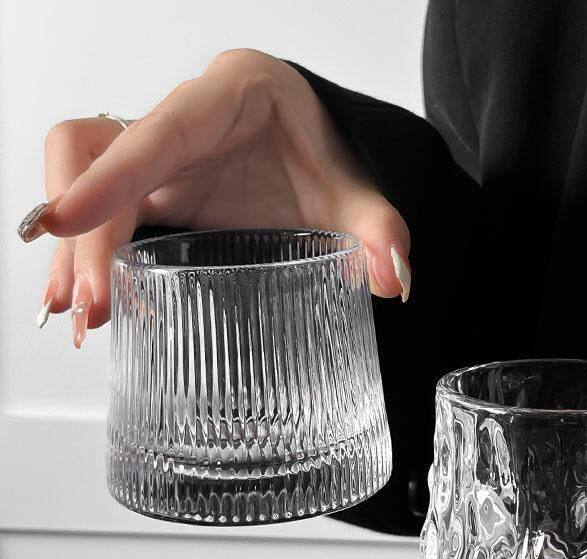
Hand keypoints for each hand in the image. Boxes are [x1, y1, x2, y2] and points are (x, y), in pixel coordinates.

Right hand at [17, 48, 410, 346]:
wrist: (321, 154)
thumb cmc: (327, 157)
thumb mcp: (355, 191)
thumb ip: (381, 228)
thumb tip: (396, 278)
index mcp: (230, 95)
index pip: (159, 131)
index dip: (108, 177)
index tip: (67, 221)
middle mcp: (182, 118)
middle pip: (97, 153)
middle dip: (86, 230)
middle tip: (90, 304)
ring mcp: (160, 153)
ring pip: (84, 175)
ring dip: (73, 245)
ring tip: (74, 311)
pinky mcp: (153, 188)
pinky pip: (102, 207)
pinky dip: (89, 252)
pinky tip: (88, 300)